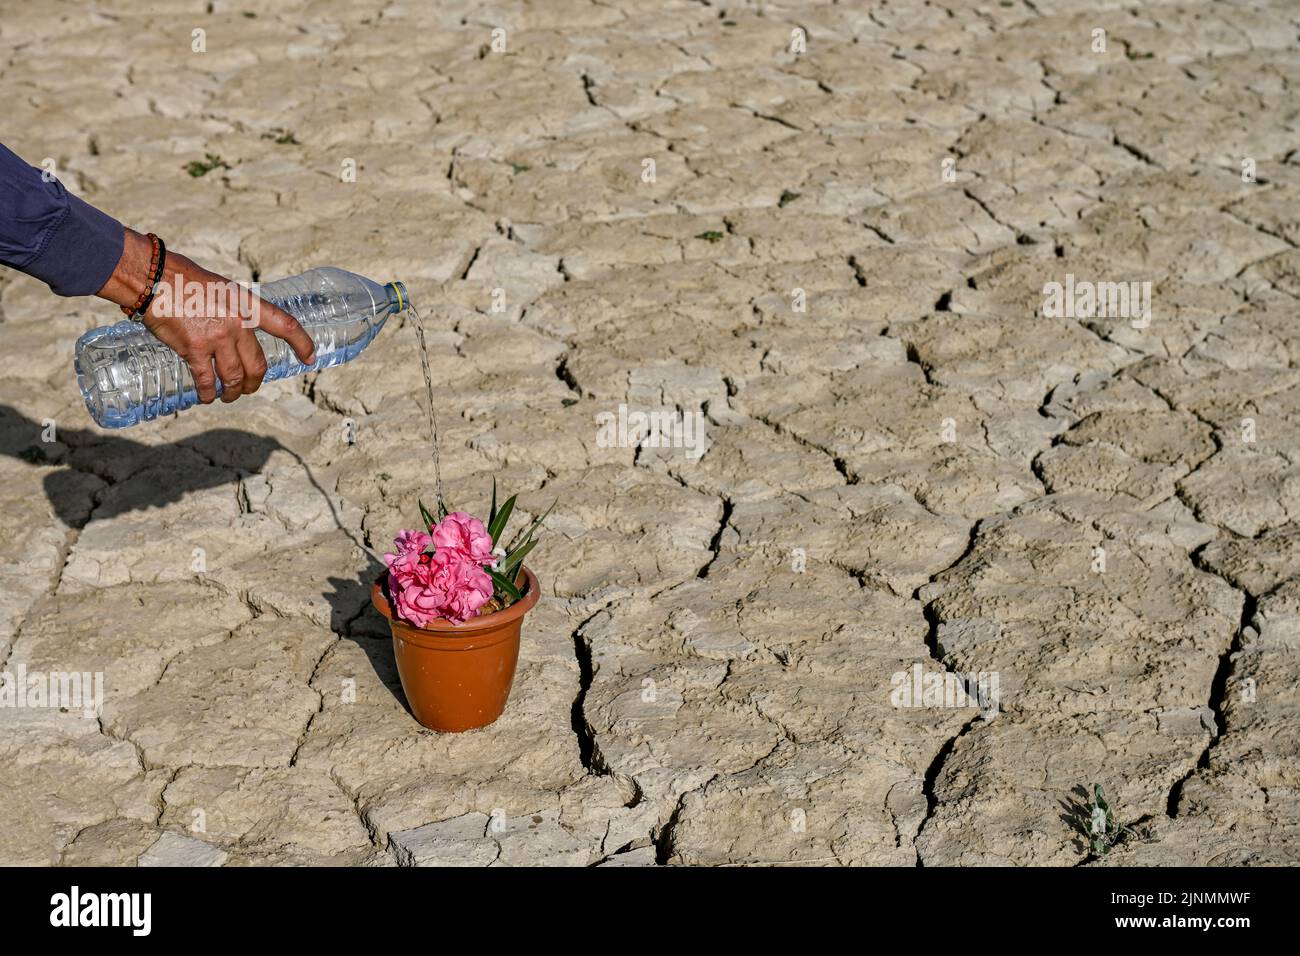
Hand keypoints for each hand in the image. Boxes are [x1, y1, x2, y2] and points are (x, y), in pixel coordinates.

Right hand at [97, 228, 315, 403]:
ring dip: (233, 392)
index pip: (284, 325)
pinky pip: (206, 380)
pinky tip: (206, 397)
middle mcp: (237, 324)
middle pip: (257, 365)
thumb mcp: (220, 287)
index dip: (302, 343)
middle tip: (249, 387)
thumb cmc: (182, 277)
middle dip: (255, 382)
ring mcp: (216, 339)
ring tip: (228, 396)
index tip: (311, 357)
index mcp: (246, 305)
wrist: (152, 278)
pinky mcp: (193, 350)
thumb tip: (235, 328)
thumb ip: (231, 309)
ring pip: (235, 378)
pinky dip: (208, 393)